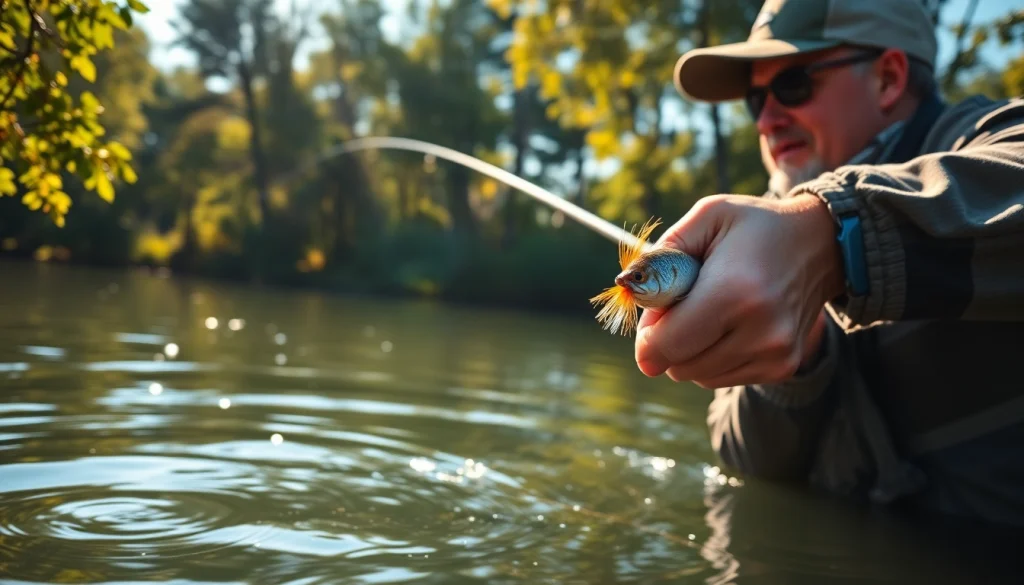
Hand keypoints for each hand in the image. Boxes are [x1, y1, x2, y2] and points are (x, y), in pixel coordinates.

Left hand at [634, 193, 844, 387]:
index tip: (653, 316)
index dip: (646, 336)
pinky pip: (722, 377)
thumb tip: (631, 292)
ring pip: (697, 375)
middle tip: (682, 305)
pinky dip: (713, 357)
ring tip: (710, 311)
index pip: (666, 345)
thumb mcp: (706, 216)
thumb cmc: (755, 227)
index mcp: (734, 292)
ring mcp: (775, 354)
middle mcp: (759, 331)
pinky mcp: (782, 367)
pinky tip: (729, 325)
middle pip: (678, 365)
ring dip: (689, 351)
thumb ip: (662, 254)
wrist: (823, 244)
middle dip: (667, 341)